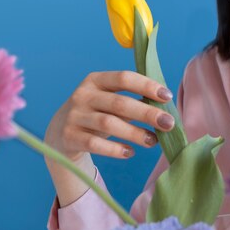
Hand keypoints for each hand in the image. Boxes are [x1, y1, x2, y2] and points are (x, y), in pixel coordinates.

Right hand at [44, 70, 175, 162]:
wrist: (60, 133)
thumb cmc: (97, 113)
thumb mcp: (110, 102)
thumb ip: (133, 101)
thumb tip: (165, 110)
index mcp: (96, 80)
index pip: (124, 78)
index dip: (147, 86)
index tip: (167, 96)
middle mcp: (83, 95)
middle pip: (120, 103)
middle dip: (148, 113)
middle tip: (169, 123)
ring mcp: (74, 116)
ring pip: (109, 124)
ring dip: (135, 133)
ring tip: (154, 141)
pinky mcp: (69, 137)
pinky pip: (95, 144)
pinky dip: (115, 149)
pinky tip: (130, 152)